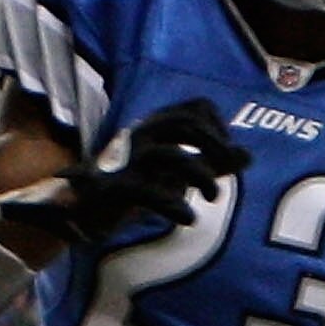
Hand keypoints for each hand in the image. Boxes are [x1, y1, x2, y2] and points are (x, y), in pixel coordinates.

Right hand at [0, 98, 245, 260]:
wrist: (75, 211)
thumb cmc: (132, 188)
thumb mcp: (175, 174)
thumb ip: (210, 164)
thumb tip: (248, 155)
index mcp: (155, 127)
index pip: (198, 107)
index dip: (219, 129)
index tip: (224, 157)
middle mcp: (141, 137)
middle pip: (185, 124)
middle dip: (213, 148)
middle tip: (221, 180)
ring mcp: (126, 162)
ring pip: (170, 155)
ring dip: (200, 176)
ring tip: (212, 199)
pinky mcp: (114, 191)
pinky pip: (147, 190)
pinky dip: (172, 205)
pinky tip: (188, 218)